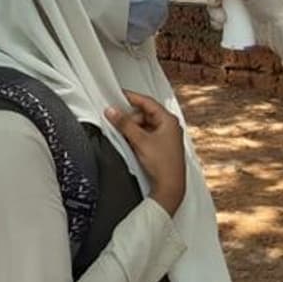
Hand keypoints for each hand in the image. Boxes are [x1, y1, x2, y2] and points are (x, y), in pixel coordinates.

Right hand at [105, 92, 186, 215]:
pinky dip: (137, 136)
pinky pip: (146, 135)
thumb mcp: (140, 140)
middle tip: (117, 118)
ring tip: (122, 133)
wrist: (170, 186)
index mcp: (169, 120)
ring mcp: (166, 137)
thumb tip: (113, 112)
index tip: (119, 95)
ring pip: (145, 125)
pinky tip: (129, 141)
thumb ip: (124, 124)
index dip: (132, 98)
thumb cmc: (163, 164)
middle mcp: (170, 126)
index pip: (148, 102)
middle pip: (145, 114)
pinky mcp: (162, 146)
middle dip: (130, 117)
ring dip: (133, 128)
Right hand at [207, 0, 282, 72]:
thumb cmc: (273, 6)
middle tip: (216, 1)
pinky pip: (220, 17)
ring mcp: (240, 3)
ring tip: (222, 18)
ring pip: (217, 1)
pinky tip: (222, 25)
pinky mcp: (238, 19)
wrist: (281, 32)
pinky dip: (217, 21)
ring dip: (214, 10)